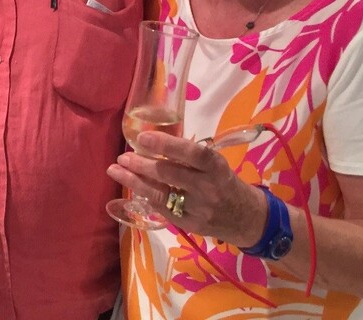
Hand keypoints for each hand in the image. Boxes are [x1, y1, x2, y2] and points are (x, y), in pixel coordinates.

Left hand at [107, 133, 265, 245]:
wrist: (246, 218)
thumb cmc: (225, 182)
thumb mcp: (216, 164)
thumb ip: (189, 156)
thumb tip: (152, 141)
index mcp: (216, 167)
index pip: (192, 153)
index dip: (166, 144)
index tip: (143, 137)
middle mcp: (208, 188)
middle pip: (170, 174)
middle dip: (142, 164)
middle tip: (123, 156)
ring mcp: (198, 209)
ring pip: (161, 194)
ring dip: (134, 182)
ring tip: (116, 170)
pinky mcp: (189, 225)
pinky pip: (162, 209)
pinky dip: (144, 197)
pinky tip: (130, 187)